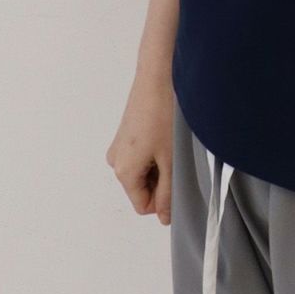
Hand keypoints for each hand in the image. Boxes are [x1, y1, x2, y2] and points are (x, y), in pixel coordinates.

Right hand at [105, 69, 174, 222]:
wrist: (158, 75)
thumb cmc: (164, 114)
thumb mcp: (171, 160)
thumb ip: (168, 193)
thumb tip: (165, 218)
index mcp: (123, 171)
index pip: (143, 206)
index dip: (163, 199)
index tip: (179, 178)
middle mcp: (115, 160)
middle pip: (142, 188)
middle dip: (162, 179)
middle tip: (177, 156)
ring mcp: (119, 145)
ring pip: (143, 171)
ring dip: (160, 164)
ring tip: (171, 142)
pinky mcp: (126, 133)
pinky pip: (141, 155)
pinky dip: (155, 151)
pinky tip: (165, 133)